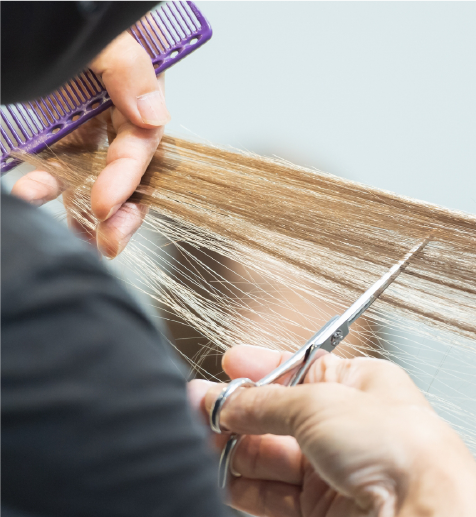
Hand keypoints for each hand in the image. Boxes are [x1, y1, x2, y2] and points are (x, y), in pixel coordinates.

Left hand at [11, 31, 168, 257]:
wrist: (29, 14)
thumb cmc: (69, 16)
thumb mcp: (105, 33)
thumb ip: (126, 65)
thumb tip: (153, 115)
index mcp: (138, 86)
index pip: (143, 141)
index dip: (128, 177)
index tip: (105, 205)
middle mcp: (117, 108)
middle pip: (130, 169)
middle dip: (122, 210)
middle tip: (108, 241)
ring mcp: (87, 119)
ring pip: (95, 173)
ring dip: (86, 209)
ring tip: (78, 238)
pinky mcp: (58, 126)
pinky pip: (59, 161)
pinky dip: (47, 183)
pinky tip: (29, 195)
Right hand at [188, 346, 475, 516]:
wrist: (419, 509)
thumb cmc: (397, 445)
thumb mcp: (320, 401)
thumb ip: (266, 403)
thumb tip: (229, 400)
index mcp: (361, 385)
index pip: (301, 371)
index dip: (262, 370)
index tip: (228, 366)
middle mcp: (349, 427)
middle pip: (278, 418)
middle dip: (237, 414)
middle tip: (197, 410)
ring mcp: (335, 472)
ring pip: (271, 459)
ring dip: (234, 451)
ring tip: (197, 444)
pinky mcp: (322, 513)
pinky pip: (273, 496)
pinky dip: (244, 488)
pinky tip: (218, 479)